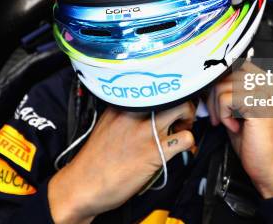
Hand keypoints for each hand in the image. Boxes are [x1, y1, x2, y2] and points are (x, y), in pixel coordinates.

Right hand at [48, 102, 195, 223]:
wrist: (82, 185)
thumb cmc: (93, 160)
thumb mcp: (105, 125)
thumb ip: (124, 114)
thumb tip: (145, 112)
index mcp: (120, 105)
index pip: (152, 86)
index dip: (166, 95)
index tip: (169, 104)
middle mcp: (133, 113)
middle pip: (169, 92)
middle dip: (182, 103)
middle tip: (181, 117)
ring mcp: (144, 131)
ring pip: (182, 108)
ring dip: (188, 119)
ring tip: (183, 130)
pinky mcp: (153, 152)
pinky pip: (184, 139)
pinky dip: (189, 142)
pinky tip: (183, 149)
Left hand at [206, 61, 272, 198]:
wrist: (270, 166)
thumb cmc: (254, 141)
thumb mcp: (238, 109)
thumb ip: (228, 91)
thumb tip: (208, 78)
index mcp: (264, 79)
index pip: (231, 65)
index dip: (218, 84)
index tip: (217, 105)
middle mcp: (267, 81)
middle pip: (224, 74)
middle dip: (214, 98)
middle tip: (219, 118)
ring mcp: (264, 90)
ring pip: (221, 86)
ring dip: (218, 109)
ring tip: (229, 124)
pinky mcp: (258, 103)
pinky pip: (226, 99)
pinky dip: (224, 115)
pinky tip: (235, 127)